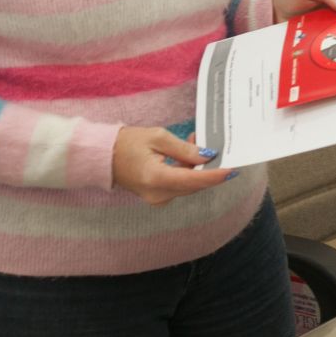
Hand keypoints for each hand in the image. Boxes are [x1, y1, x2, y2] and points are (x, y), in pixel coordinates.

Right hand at [112, 128, 233, 205]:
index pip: (193, 180)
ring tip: (195, 142)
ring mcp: (157, 198)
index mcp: (156, 178)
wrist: (102, 156)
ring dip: (198, 167)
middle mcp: (158, 194)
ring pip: (189, 185)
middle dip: (208, 166)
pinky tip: (188, 155)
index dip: (215, 176)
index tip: (233, 170)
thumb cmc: (127, 143)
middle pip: (194, 184)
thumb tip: (207, 157)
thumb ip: (185, 149)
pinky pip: (180, 186)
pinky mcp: (158, 196)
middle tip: (214, 144)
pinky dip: (188, 172)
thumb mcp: (158, 138)